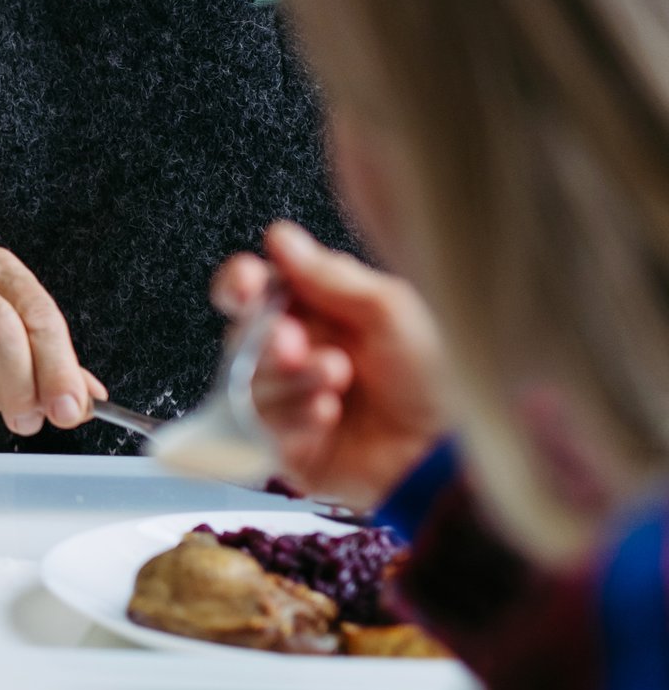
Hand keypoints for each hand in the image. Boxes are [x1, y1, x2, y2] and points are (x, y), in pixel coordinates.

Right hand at [213, 222, 445, 511]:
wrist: (449, 451)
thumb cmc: (436, 379)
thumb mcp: (390, 312)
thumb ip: (330, 275)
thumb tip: (281, 238)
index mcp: (319, 314)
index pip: (257, 289)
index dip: (240, 283)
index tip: (248, 285)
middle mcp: (299, 355)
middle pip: (245, 335)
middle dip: (270, 338)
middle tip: (296, 345)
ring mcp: (289, 402)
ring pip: (250, 381)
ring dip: (291, 379)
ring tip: (337, 382)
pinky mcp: (286, 447)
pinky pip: (259, 428)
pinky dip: (292, 416)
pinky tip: (327, 415)